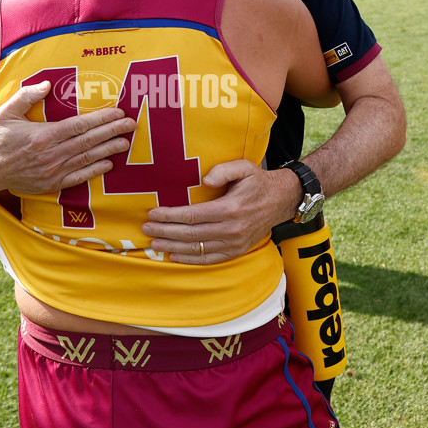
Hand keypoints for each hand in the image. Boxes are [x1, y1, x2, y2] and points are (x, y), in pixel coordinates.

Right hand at [0, 80, 136, 194]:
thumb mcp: (7, 112)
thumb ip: (26, 96)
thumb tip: (47, 85)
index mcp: (43, 135)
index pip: (79, 125)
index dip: (101, 119)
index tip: (118, 112)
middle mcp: (51, 154)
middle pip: (88, 141)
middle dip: (112, 131)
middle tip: (131, 124)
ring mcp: (52, 171)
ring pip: (86, 158)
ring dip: (109, 150)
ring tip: (126, 142)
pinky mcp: (51, 184)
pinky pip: (78, 177)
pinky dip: (94, 170)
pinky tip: (108, 163)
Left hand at [142, 160, 300, 263]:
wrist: (281, 200)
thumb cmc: (257, 181)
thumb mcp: (244, 167)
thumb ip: (224, 170)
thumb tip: (204, 181)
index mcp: (230, 208)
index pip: (192, 215)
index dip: (170, 216)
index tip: (153, 214)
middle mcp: (232, 228)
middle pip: (191, 234)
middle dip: (165, 233)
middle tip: (146, 230)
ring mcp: (235, 243)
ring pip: (198, 248)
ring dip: (173, 248)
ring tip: (154, 244)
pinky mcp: (237, 251)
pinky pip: (210, 259)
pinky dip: (191, 259)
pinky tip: (174, 256)